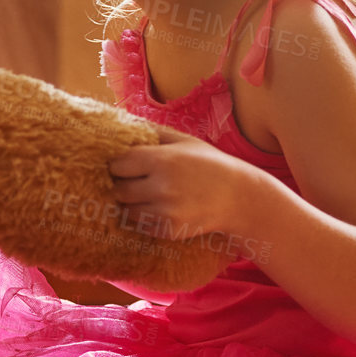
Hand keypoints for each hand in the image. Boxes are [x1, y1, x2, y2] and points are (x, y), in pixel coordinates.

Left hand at [107, 125, 262, 260]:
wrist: (238, 198)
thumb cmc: (209, 164)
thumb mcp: (184, 141)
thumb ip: (152, 133)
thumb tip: (122, 125)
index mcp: (162, 160)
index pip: (117, 164)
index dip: (117, 164)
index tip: (122, 164)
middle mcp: (161, 188)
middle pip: (118, 189)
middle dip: (121, 184)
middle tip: (132, 180)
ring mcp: (165, 212)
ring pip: (127, 210)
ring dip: (131, 202)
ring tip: (147, 194)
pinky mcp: (169, 230)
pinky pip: (141, 225)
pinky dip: (144, 217)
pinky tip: (160, 207)